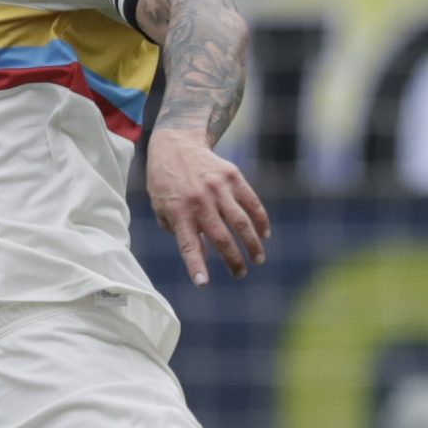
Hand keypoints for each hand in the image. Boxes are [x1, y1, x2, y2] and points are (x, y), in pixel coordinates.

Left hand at [145, 131, 268, 285]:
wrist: (175, 144)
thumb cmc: (166, 183)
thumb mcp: (163, 209)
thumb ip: (180, 233)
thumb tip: (204, 257)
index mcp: (179, 212)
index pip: (188, 245)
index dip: (196, 266)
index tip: (203, 283)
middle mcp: (199, 201)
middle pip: (221, 238)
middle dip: (233, 261)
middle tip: (240, 274)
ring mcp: (218, 188)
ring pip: (241, 222)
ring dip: (252, 244)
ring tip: (258, 259)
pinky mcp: (233, 176)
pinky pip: (251, 202)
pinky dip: (260, 220)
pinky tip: (264, 234)